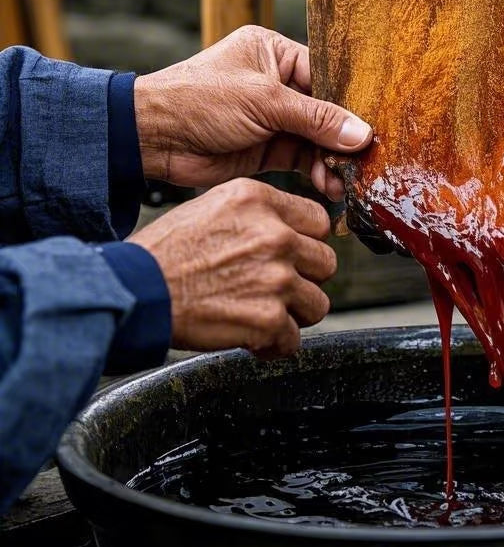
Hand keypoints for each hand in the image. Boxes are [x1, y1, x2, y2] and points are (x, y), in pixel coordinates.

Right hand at [131, 178, 334, 358]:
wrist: (135, 292)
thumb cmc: (164, 253)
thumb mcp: (213, 206)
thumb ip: (257, 215)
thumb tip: (288, 229)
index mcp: (260, 201)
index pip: (318, 221)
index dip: (307, 242)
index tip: (297, 256)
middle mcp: (275, 236)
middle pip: (324, 263)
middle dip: (304, 280)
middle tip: (277, 289)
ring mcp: (276, 278)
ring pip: (317, 303)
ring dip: (294, 314)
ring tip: (266, 314)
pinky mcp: (268, 318)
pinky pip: (292, 340)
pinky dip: (274, 345)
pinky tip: (253, 338)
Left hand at [134, 25, 371, 197]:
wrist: (151, 138)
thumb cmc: (200, 100)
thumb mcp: (264, 102)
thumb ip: (316, 118)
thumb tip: (362, 134)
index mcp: (275, 53)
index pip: (326, 75)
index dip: (351, 100)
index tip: (376, 124)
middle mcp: (278, 83)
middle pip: (326, 110)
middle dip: (345, 136)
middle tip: (368, 158)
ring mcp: (273, 118)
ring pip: (317, 138)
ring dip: (332, 159)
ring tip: (347, 179)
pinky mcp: (267, 148)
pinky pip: (303, 159)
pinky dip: (317, 172)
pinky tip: (330, 185)